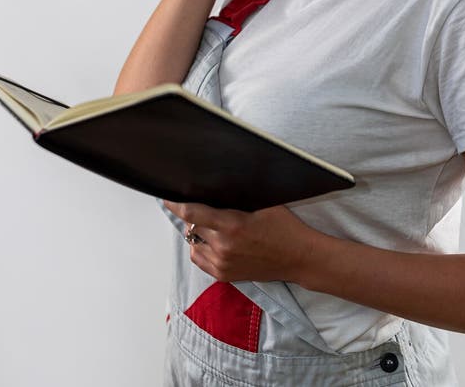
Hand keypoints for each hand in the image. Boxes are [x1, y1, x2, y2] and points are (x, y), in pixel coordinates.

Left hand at [163, 200, 318, 283]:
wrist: (298, 258)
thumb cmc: (284, 227)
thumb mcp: (263, 204)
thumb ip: (237, 199)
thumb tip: (215, 188)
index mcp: (232, 225)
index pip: (193, 213)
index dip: (176, 204)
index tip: (166, 197)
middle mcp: (223, 246)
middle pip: (192, 227)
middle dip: (194, 215)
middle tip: (202, 207)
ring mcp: (223, 263)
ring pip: (194, 243)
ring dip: (197, 233)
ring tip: (211, 225)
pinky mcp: (224, 275)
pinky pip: (199, 259)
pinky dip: (200, 248)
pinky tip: (212, 240)